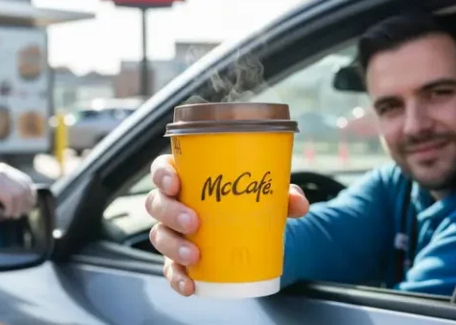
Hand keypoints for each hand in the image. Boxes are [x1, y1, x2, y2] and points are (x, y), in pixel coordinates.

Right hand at [0, 159, 35, 218]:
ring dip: (16, 209)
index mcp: (6, 170)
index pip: (26, 181)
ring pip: (19, 197)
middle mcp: (7, 173)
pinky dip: (8, 210)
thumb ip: (2, 185)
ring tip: (9, 215)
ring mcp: (2, 179)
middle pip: (26, 190)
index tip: (28, 204)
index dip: (30, 194)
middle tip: (20, 214)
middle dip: (26, 204)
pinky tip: (0, 213)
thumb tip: (10, 198)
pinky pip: (10, 201)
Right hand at [144, 154, 308, 296]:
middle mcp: (173, 204)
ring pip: (158, 236)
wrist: (253, 235)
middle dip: (170, 212)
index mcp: (187, 178)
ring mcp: (172, 233)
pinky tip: (190, 285)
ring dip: (173, 245)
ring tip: (195, 254)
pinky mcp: (177, 260)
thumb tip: (298, 203)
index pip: (162, 170)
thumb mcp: (266, 194)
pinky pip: (170, 269)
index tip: (175, 182)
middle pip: (156, 203)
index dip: (162, 174)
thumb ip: (283, 195)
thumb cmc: (248, 204)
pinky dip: (177, 278)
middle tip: (194, 221)